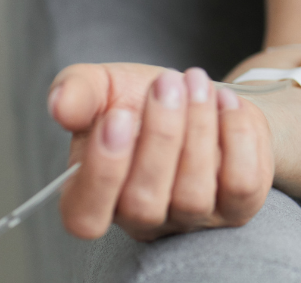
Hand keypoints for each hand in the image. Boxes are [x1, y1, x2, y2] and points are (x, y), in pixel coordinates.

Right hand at [48, 63, 273, 240]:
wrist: (202, 95)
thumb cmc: (141, 100)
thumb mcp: (103, 86)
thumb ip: (77, 93)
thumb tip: (59, 106)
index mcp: (94, 198)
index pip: (85, 217)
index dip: (102, 172)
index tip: (118, 116)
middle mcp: (144, 219)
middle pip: (144, 203)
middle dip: (159, 135)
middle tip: (168, 82)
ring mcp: (193, 218)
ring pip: (194, 193)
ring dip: (198, 128)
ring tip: (196, 83)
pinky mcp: (238, 206)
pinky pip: (241, 183)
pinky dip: (236, 136)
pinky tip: (226, 102)